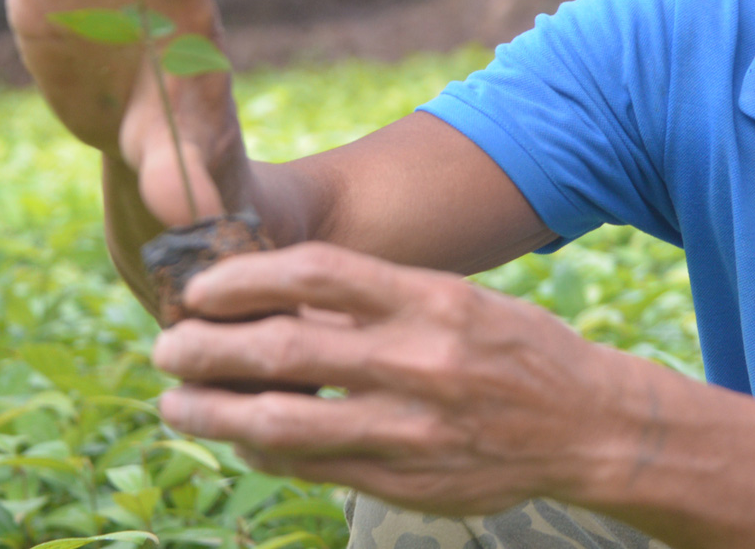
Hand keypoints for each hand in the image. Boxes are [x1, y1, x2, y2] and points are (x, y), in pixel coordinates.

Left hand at [152, 241, 641, 515]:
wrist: (589, 427)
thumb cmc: (514, 348)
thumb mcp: (458, 300)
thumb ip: (379, 301)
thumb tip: (281, 297)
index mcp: (432, 300)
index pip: (317, 273)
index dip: (245, 277)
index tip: (202, 286)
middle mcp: (418, 363)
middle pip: (285, 349)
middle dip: (208, 348)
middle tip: (164, 344)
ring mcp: (410, 430)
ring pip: (283, 422)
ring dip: (213, 411)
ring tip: (173, 401)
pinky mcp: (404, 481)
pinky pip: (312, 466)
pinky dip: (262, 449)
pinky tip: (236, 435)